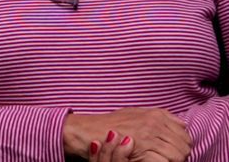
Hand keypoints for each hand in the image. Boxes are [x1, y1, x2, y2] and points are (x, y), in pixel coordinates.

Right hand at [63, 108, 190, 161]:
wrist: (87, 131)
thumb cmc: (107, 124)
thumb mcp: (133, 113)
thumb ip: (157, 116)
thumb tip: (180, 123)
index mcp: (155, 113)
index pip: (185, 132)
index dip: (180, 143)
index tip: (171, 149)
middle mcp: (155, 122)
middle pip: (184, 144)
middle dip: (179, 154)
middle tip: (165, 158)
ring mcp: (150, 135)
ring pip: (179, 155)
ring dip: (172, 161)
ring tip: (159, 160)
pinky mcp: (144, 149)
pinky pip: (166, 161)